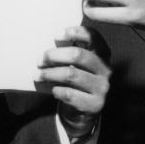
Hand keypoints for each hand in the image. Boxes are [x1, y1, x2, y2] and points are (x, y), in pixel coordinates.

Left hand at [35, 25, 109, 141]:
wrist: (84, 111)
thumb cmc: (76, 81)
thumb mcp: (79, 64)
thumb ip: (70, 52)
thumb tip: (44, 41)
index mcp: (103, 54)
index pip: (93, 36)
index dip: (74, 32)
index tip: (55, 35)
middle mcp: (106, 69)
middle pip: (78, 55)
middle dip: (54, 55)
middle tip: (40, 59)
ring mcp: (102, 88)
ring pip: (71, 74)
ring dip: (50, 74)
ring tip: (38, 75)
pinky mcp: (95, 104)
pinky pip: (69, 94)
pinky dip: (56, 90)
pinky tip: (52, 90)